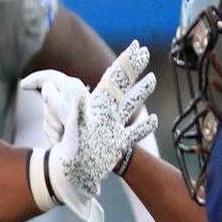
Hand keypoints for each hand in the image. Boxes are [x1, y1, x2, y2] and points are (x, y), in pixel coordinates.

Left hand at [21, 41, 157, 221]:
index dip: (126, 61)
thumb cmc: (69, 152)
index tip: (137, 45)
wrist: (68, 175)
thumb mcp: (72, 127)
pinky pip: (132, 134)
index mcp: (99, 105)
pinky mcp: (115, 145)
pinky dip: (143, 128)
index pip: (115, 77)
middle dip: (134, 68)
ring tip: (153, 79)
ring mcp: (112, 128)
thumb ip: (72, 106)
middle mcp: (106, 113)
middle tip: (145, 51)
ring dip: (141, 93)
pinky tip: (153, 121)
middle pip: (123, 85)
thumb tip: (71, 84)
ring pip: (130, 106)